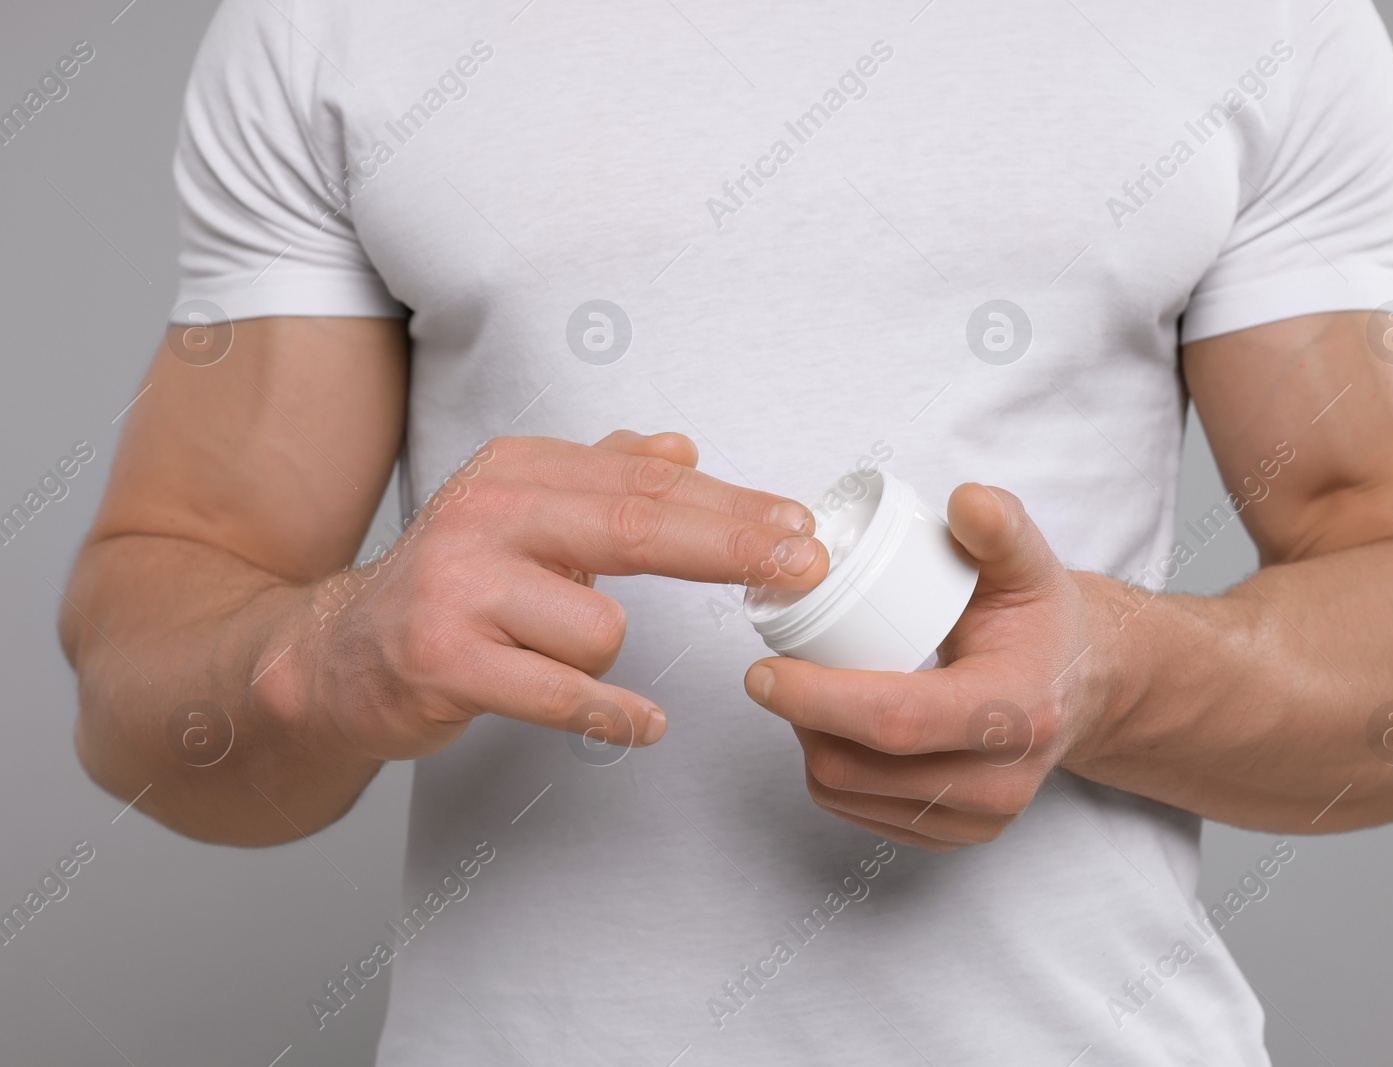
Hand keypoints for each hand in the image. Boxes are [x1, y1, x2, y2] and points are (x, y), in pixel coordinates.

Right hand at [267, 430, 829, 761]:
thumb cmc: (452, 586)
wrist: (339, 656)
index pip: (647, 484)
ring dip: (603, 656)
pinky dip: (612, 715)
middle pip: (640, 525)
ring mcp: (461, 589)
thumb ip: (600, 477)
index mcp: (516, 471)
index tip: (798, 528)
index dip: (732, 506)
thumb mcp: (521, 511)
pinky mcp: (445, 661)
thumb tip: (681, 447)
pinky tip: (639, 723)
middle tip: (805, 566)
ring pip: (604, 629)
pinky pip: (566, 694)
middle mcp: (486, 515)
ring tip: (552, 657)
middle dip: (734, 547)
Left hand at [744, 483, 1113, 850]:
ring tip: (811, 690)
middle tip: (780, 670)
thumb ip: (1001, 527)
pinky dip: (830, 769)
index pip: (895, 720)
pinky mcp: (952, 836)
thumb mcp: (1031, 564)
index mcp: (1015, 712)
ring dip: (808, 742)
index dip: (817, 698)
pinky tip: (835, 726)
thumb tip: (966, 501)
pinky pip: (856, 813)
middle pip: (856, 767)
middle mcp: (998, 781)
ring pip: (845, 793)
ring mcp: (976, 819)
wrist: (1083, 688)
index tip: (762, 670)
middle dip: (798, 717)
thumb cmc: (1043, 621)